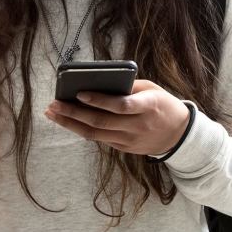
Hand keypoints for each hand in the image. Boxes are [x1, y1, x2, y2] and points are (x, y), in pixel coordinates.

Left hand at [45, 79, 190, 155]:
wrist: (178, 134)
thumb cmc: (162, 104)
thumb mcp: (151, 89)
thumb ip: (128, 87)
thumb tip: (98, 83)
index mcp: (148, 106)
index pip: (120, 105)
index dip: (99, 100)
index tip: (79, 93)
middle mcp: (138, 126)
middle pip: (100, 122)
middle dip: (73, 113)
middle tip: (53, 104)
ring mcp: (130, 140)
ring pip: (95, 134)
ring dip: (70, 123)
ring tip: (52, 113)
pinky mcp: (125, 148)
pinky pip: (100, 138)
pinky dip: (82, 129)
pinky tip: (68, 121)